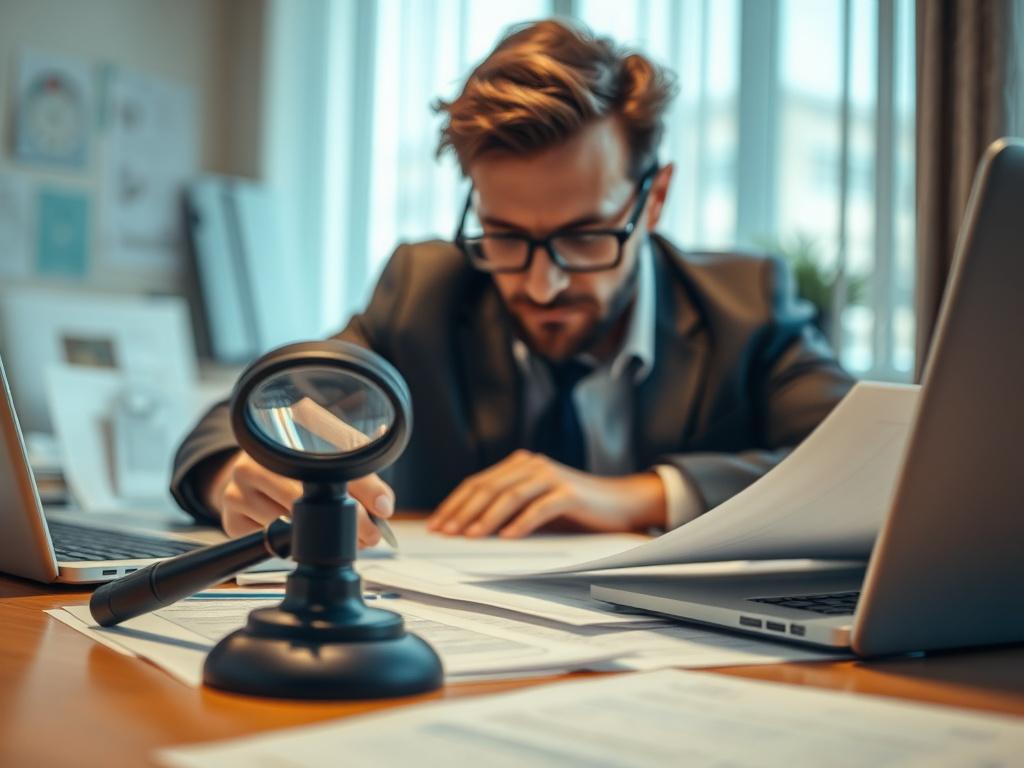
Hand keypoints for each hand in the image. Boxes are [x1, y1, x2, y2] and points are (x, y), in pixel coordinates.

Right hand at [204, 450, 394, 546]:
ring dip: (319, 536)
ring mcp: (237, 491)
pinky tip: (299, 533)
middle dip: (345, 521)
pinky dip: (291, 542)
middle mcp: (253, 461)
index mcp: (279, 437)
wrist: (247, 474)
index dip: (362, 486)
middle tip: (370, 536)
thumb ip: (360, 475)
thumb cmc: (294, 466)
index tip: (384, 508)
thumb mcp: (326, 458)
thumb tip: (384, 505)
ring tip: (340, 536)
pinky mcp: (230, 519)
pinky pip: (268, 540)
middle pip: (306, 497)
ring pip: (288, 523)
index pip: (328, 462)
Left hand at [426, 450, 665, 537]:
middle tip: (445, 532)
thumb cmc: (573, 509)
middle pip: (488, 488)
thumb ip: (507, 507)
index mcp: (520, 465)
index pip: (478, 483)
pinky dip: (520, 523)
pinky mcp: (569, 493)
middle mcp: (532, 465)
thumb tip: (466, 528)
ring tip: (468, 536)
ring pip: (509, 496)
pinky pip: (539, 508)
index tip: (436, 524)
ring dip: (485, 518)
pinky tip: (506, 538)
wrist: (619, 503)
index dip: (454, 503)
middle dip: (462, 512)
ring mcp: (551, 476)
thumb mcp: (534, 504)